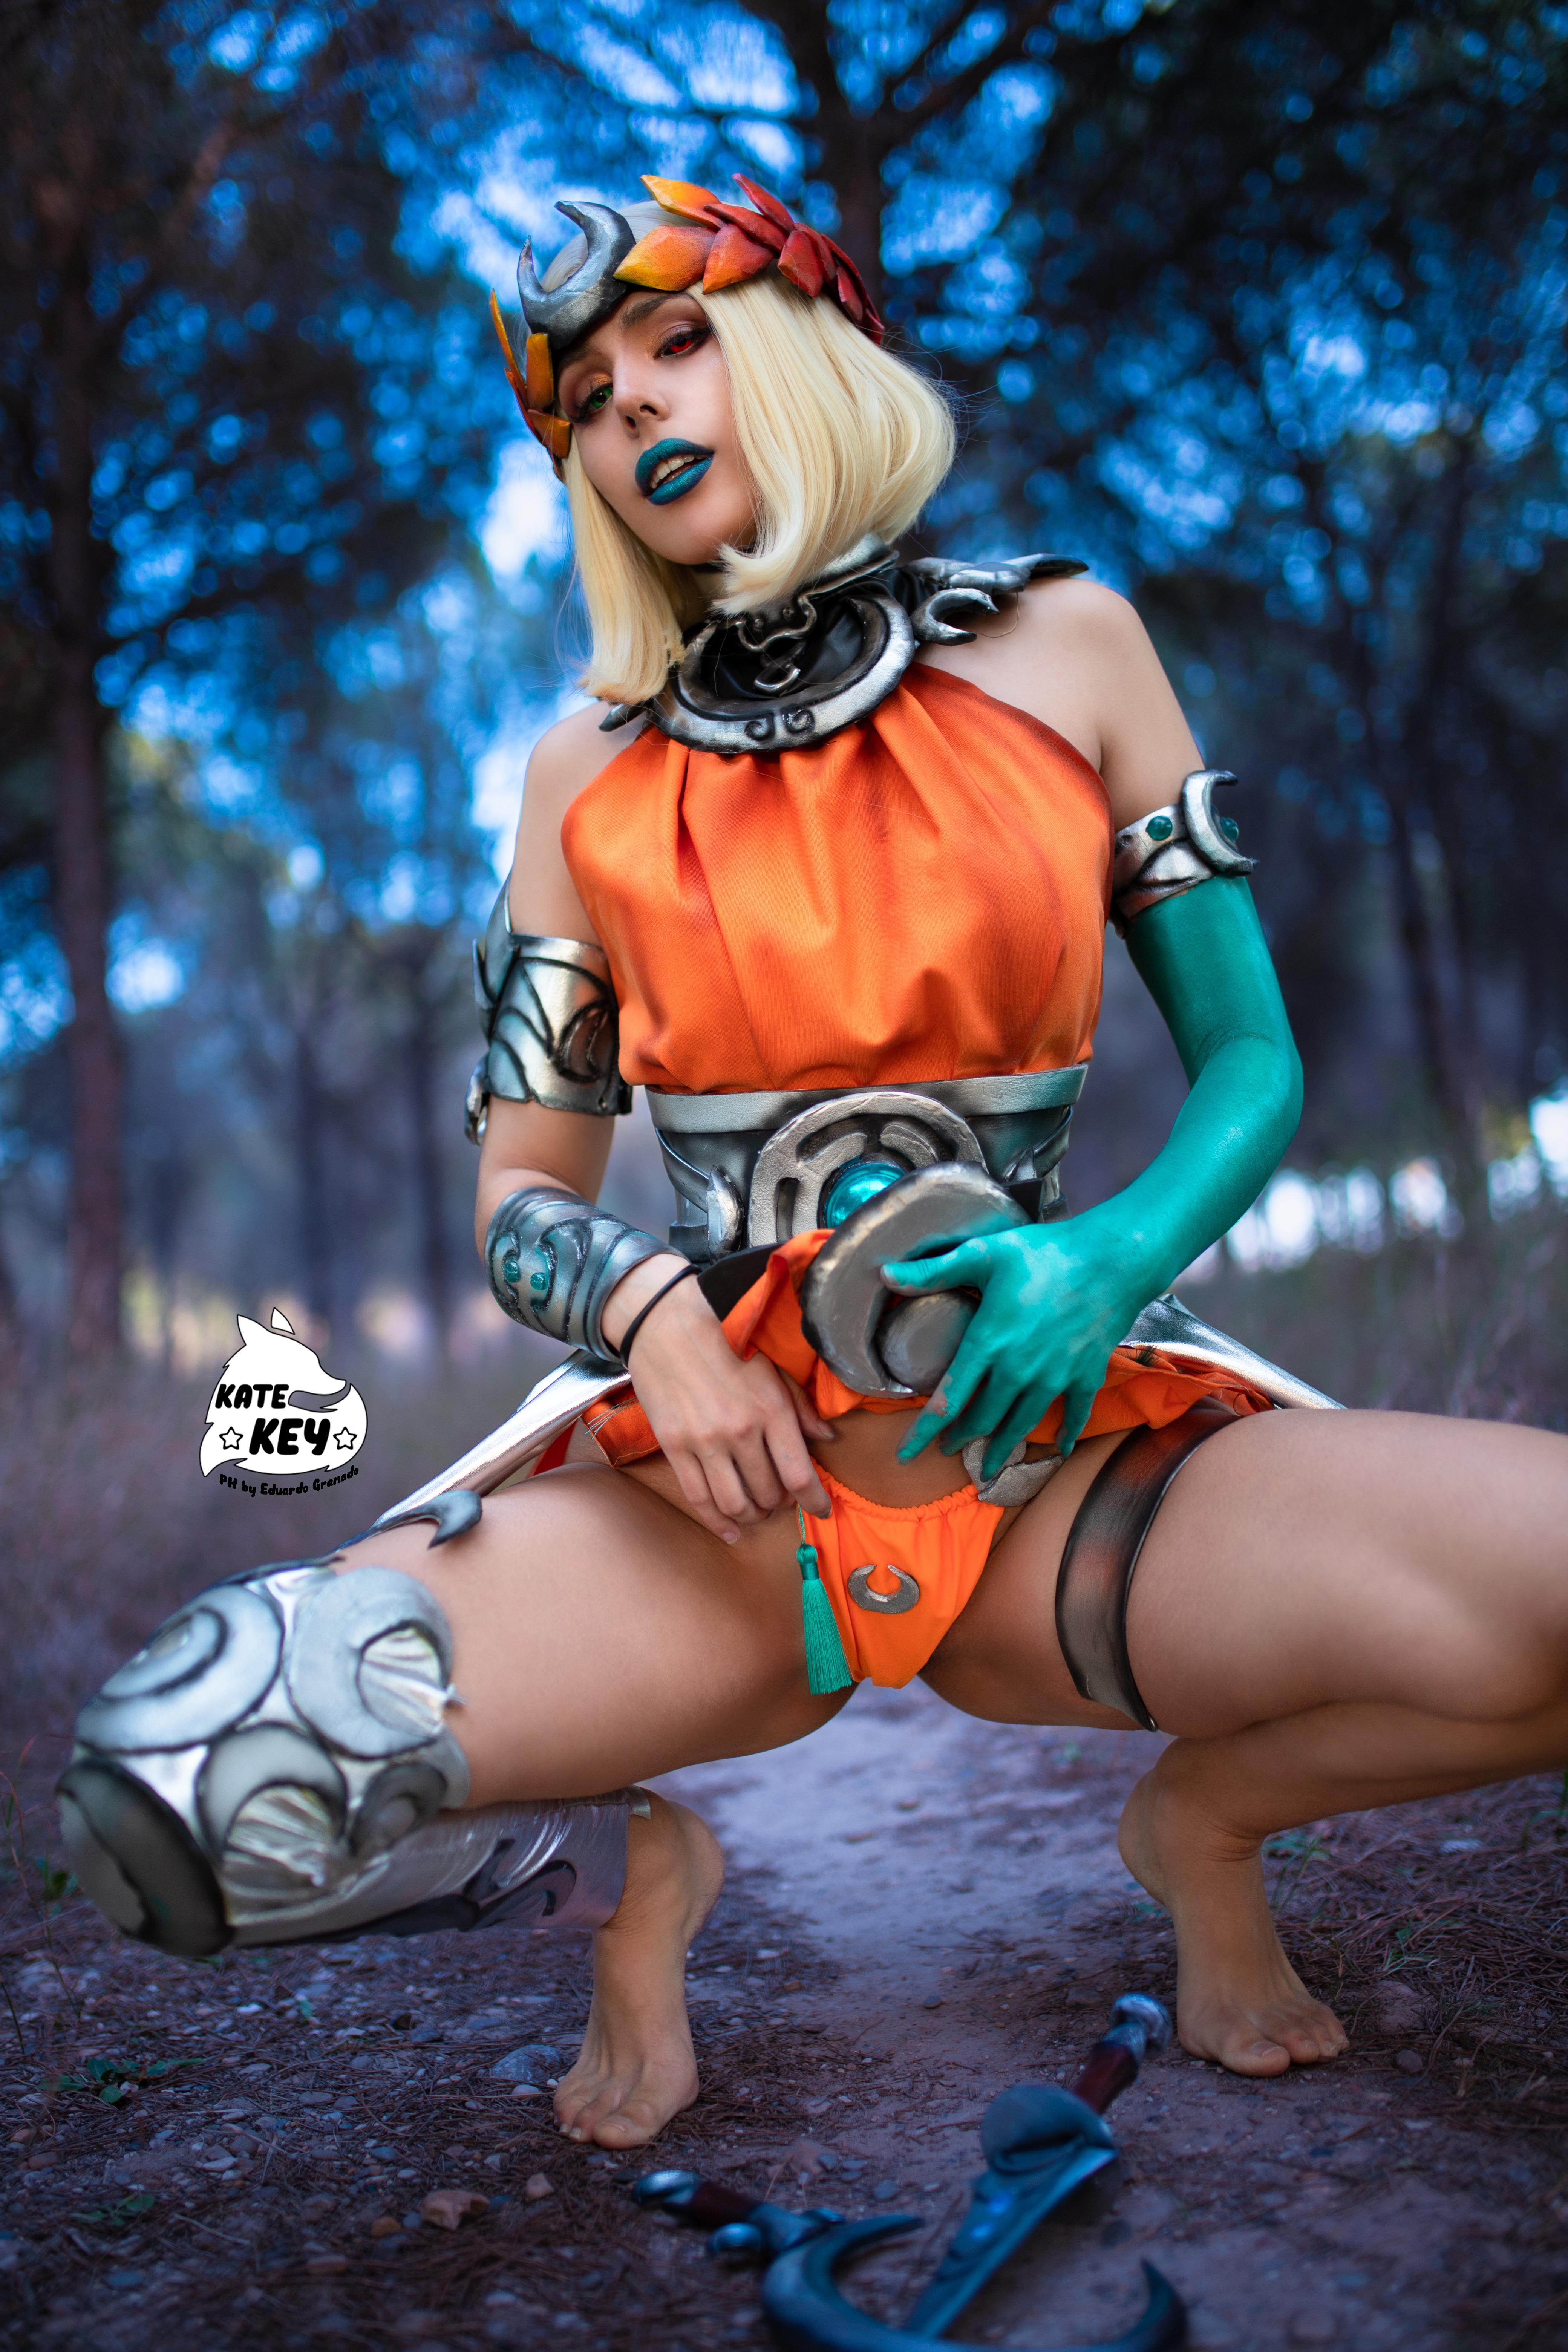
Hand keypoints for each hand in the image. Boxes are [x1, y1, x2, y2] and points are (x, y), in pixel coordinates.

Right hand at [602, 1260, 833, 1541]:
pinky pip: (699, 1498)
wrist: (666, 1325)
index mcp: (770, 1409)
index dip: (815, 1501)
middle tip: (779, 1499)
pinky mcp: (675, 1447)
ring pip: (735, 1503)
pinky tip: (730, 1530)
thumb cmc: (725, 1342)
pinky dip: (717, 1522)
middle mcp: (740, 1431)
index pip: (800, 1474)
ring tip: (756, 1511)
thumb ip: (801, 1406)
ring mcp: (705, 1442)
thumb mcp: (772, 1367)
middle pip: (768, 1493)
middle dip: (779, 1504)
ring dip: (751, 1516)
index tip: (822, 1510)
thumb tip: (827, 1439)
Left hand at [882, 1214, 1147, 1479]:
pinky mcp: (1086, 1374)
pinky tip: (1058, 1448)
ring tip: (986, 1464)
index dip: (924, 1432)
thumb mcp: (983, 1253)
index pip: (947, 1400)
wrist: (1113, 1259)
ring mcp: (1055, 1377)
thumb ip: (933, 1271)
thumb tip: (883, 1274)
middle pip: (983, 1418)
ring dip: (1002, 1446)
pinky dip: (1065, 1434)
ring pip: (1022, 1423)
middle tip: (946, 1448)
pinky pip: (1074, 1414)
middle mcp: (1018, 1370)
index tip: (906, 1455)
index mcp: (988, 1344)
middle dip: (961, 1437)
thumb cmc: (1045, 1253)